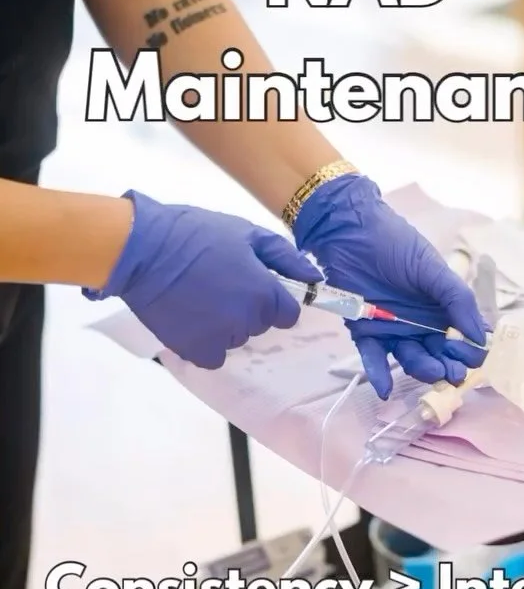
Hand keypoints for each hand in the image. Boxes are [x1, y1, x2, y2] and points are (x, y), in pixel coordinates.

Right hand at [83, 190, 321, 368]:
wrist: (142, 250)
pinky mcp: (195, 351)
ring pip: (237, 338)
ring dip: (226, 324)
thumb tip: (317, 279)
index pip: (289, 314)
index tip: (256, 285)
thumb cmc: (196, 235)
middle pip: (261, 325)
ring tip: (200, 295)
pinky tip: (191, 316)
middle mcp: (247, 322)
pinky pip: (214, 354)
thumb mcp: (247, 234)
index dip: (275, 299)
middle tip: (220, 281)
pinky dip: (206, 340)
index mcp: (264, 293)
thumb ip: (286, 259)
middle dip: (248, 308)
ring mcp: (221, 339)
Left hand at [293, 174, 489, 397]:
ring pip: (411, 360)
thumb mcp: (432, 268)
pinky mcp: (365, 333)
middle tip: (451, 373)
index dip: (469, 350)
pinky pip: (374, 359)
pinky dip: (379, 375)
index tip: (468, 352)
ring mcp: (394, 330)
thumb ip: (457, 298)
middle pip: (440, 355)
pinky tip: (384, 389)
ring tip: (429, 370)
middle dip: (448, 366)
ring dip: (421, 368)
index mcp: (442, 308)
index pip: (464, 338)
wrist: (348, 230)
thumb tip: (481, 335)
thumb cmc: (394, 243)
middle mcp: (421, 324)